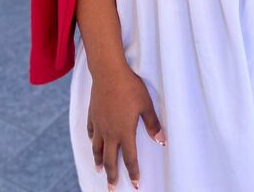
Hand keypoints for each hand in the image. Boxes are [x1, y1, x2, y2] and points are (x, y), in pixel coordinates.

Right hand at [87, 63, 166, 189]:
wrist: (108, 73)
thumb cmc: (130, 87)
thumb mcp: (146, 105)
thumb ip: (153, 124)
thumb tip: (162, 141)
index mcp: (125, 132)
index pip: (130, 158)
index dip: (133, 173)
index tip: (136, 185)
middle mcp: (110, 133)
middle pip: (110, 160)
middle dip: (112, 176)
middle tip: (111, 189)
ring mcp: (99, 125)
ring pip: (98, 149)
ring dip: (99, 161)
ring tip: (99, 170)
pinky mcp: (92, 115)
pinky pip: (91, 133)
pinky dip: (93, 142)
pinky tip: (94, 143)